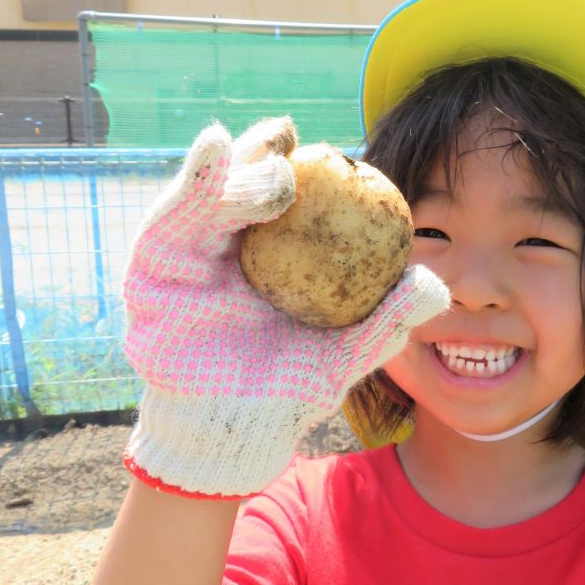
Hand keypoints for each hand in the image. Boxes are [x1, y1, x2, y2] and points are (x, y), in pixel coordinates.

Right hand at [122, 118, 448, 497]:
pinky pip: (169, 217)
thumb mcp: (342, 356)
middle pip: (242, 187)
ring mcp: (185, 254)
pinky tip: (213, 148)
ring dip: (238, 171)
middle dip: (264, 155)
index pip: (290, 205)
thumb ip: (384, 321)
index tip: (344, 155)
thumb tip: (435, 286)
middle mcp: (225, 246)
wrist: (235, 440)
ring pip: (208, 194)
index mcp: (271, 258)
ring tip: (275, 167)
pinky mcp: (150, 268)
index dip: (314, 173)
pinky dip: (192, 179)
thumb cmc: (289, 394)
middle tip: (297, 144)